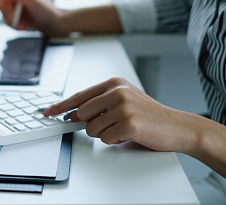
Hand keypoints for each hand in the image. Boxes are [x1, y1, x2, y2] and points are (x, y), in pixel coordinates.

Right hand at [0, 0, 65, 34]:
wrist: (56, 23)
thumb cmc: (46, 11)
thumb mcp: (32, 0)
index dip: (3, 7)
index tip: (11, 16)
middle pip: (0, 8)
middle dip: (9, 18)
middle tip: (19, 26)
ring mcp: (16, 7)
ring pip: (4, 17)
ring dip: (14, 24)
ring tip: (25, 27)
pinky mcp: (18, 16)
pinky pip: (10, 23)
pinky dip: (17, 27)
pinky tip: (26, 27)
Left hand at [44, 77, 195, 152]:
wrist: (177, 126)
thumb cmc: (149, 115)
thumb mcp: (123, 100)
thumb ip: (99, 103)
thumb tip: (72, 114)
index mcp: (114, 83)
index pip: (79, 95)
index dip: (60, 106)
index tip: (47, 112)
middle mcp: (117, 91)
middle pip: (82, 114)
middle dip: (90, 125)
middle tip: (109, 125)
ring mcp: (123, 107)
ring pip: (92, 128)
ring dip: (104, 134)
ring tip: (123, 129)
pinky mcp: (128, 123)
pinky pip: (105, 139)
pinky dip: (114, 141)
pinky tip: (129, 135)